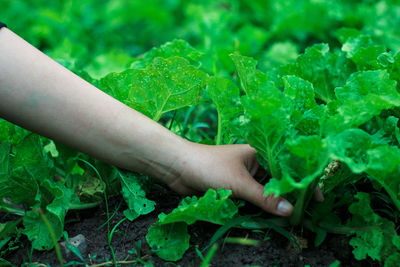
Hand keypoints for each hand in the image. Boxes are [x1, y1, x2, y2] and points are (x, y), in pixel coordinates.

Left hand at [163, 143, 293, 215]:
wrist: (177, 167)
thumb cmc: (209, 166)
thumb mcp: (239, 183)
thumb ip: (264, 198)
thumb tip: (290, 211)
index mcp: (259, 153)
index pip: (288, 167)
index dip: (304, 182)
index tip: (316, 199)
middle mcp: (255, 163)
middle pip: (278, 181)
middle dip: (290, 197)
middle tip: (304, 214)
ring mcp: (244, 176)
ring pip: (265, 192)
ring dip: (275, 204)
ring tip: (291, 219)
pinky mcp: (234, 187)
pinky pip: (252, 198)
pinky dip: (260, 207)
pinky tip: (270, 217)